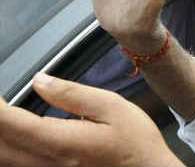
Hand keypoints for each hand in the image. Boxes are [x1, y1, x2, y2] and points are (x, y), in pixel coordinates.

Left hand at [0, 73, 182, 166]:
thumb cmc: (136, 141)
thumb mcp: (111, 106)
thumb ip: (72, 94)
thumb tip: (40, 81)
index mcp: (63, 142)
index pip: (13, 123)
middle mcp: (49, 164)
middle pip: (2, 144)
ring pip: (5, 159)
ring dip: (0, 135)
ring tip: (1, 113)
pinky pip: (15, 166)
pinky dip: (7, 149)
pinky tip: (10, 136)